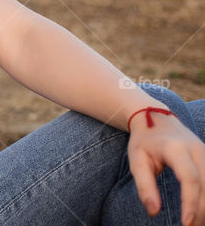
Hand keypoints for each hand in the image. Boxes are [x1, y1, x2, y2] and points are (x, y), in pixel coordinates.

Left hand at [128, 110, 204, 225]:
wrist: (156, 118)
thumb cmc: (144, 142)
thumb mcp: (136, 161)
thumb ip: (144, 186)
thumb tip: (153, 212)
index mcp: (176, 149)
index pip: (190, 179)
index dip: (191, 203)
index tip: (186, 223)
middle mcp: (196, 149)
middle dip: (202, 210)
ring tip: (197, 222)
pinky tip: (202, 210)